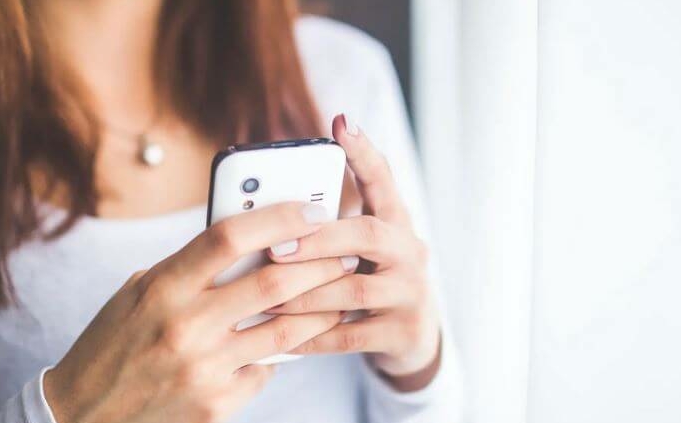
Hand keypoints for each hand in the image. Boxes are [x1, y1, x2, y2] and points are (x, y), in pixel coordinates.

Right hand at [44, 202, 355, 422]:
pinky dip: (280, 355)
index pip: (229, 237)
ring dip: (320, 310)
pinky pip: (265, 371)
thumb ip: (188, 269)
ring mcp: (203, 369)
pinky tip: (290, 344)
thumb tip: (249, 241)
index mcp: (161, 287)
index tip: (310, 209)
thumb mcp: (137, 295)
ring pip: (285, 331)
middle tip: (345, 252)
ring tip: (340, 294)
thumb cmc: (112, 346)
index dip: (278, 217)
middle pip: (272, 282)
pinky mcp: (216, 404)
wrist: (84, 417)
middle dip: (320, 262)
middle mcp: (184, 326)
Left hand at [265, 114, 441, 390]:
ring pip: (355, 290)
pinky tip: (283, 338)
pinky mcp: (404, 332)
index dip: (364, 152)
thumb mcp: (360, 250)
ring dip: (307, 293)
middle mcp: (410, 252)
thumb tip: (268, 207)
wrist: (412, 340)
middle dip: (319, 240)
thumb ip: (329, 228)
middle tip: (275, 247)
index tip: (341, 123)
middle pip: (368, 234)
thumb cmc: (370, 283)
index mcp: (395, 223)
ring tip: (267, 296)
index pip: (383, 180)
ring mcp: (411, 293)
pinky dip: (313, 336)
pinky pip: (351, 335)